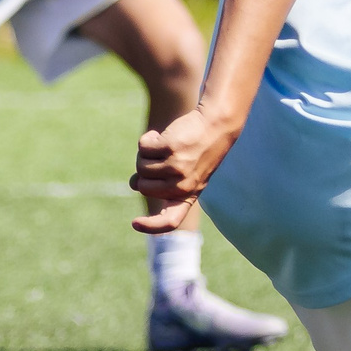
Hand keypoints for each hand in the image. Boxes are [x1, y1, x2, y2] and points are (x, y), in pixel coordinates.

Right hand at [132, 108, 238, 233]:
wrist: (216, 125)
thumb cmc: (197, 151)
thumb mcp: (184, 173)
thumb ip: (160, 183)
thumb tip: (134, 184)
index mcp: (188, 196)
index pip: (170, 221)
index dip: (151, 226)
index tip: (135, 223)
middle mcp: (182, 186)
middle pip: (142, 185)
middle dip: (145, 171)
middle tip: (163, 158)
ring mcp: (176, 168)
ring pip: (141, 166)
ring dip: (147, 153)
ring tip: (166, 145)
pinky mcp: (171, 148)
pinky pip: (143, 147)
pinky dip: (148, 139)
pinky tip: (161, 135)